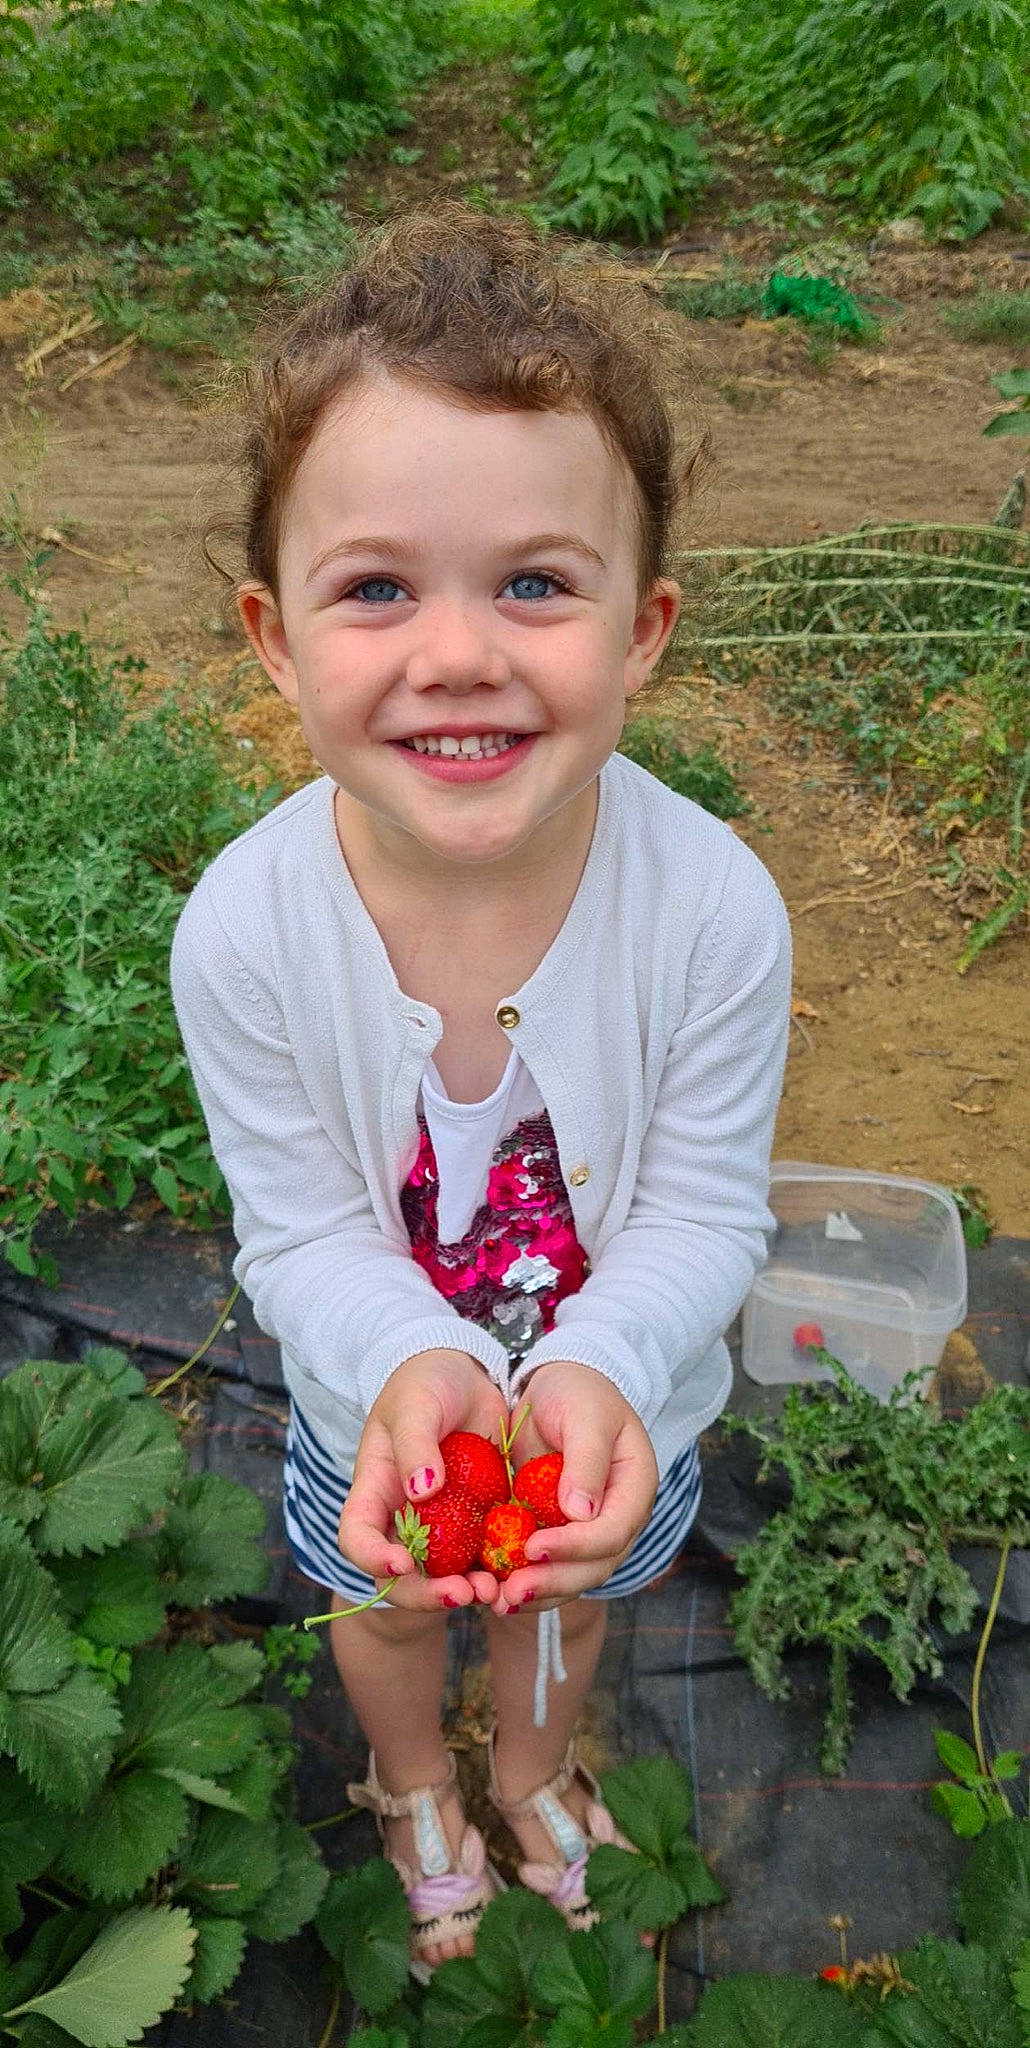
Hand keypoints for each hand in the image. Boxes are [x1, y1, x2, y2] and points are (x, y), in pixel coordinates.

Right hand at [339, 1349, 507, 1611]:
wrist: (463, 1375)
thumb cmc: (426, 1383)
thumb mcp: (416, 1405)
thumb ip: (416, 1445)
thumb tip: (421, 1491)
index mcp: (376, 1490)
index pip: (357, 1536)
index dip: (373, 1558)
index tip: (403, 1564)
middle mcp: (403, 1517)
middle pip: (401, 1575)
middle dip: (428, 1593)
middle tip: (463, 1594)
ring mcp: (440, 1524)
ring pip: (443, 1575)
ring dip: (466, 1590)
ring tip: (496, 1592)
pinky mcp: (475, 1522)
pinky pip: (481, 1557)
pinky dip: (496, 1572)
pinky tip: (518, 1574)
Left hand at [489, 1361, 658, 1612]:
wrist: (559, 1385)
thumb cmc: (578, 1390)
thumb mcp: (585, 1415)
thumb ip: (585, 1460)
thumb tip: (580, 1514)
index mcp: (634, 1488)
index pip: (612, 1532)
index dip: (576, 1546)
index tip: (534, 1547)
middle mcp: (616, 1517)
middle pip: (593, 1566)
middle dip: (553, 1582)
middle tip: (512, 1591)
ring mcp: (589, 1530)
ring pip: (570, 1576)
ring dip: (537, 1593)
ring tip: (498, 1601)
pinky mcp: (559, 1532)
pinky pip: (546, 1566)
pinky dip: (522, 1580)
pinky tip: (492, 1590)